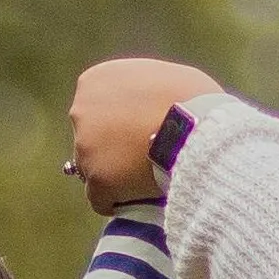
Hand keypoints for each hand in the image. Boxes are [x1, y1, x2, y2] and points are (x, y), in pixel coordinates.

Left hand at [66, 57, 223, 210]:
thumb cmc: (193, 98)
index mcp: (95, 81)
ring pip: (93, 170)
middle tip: (142, 157)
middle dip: (112, 150)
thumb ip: (143, 91)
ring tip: (145, 179)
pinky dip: (118, 202)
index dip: (119, 126)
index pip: (96, 109)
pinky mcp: (96, 181)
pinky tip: (139, 199)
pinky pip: (101, 200)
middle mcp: (81, 110)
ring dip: (115, 176)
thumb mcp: (162, 76)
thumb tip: (149, 107)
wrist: (198, 128)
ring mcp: (85, 148)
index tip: (139, 135)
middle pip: (90, 139)